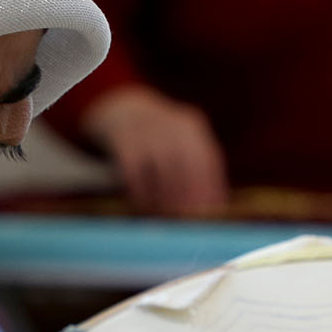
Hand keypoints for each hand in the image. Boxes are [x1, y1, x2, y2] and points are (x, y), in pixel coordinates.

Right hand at [80, 85, 228, 216]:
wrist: (118, 109)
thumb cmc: (154, 139)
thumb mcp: (177, 142)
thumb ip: (194, 169)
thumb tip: (213, 208)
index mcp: (191, 127)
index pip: (207, 161)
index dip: (209, 190)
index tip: (207, 214)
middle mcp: (171, 125)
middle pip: (186, 167)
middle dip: (187, 199)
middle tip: (185, 222)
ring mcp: (147, 130)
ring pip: (161, 173)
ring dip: (163, 200)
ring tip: (164, 219)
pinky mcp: (123, 141)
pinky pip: (135, 174)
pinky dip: (140, 194)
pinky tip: (142, 208)